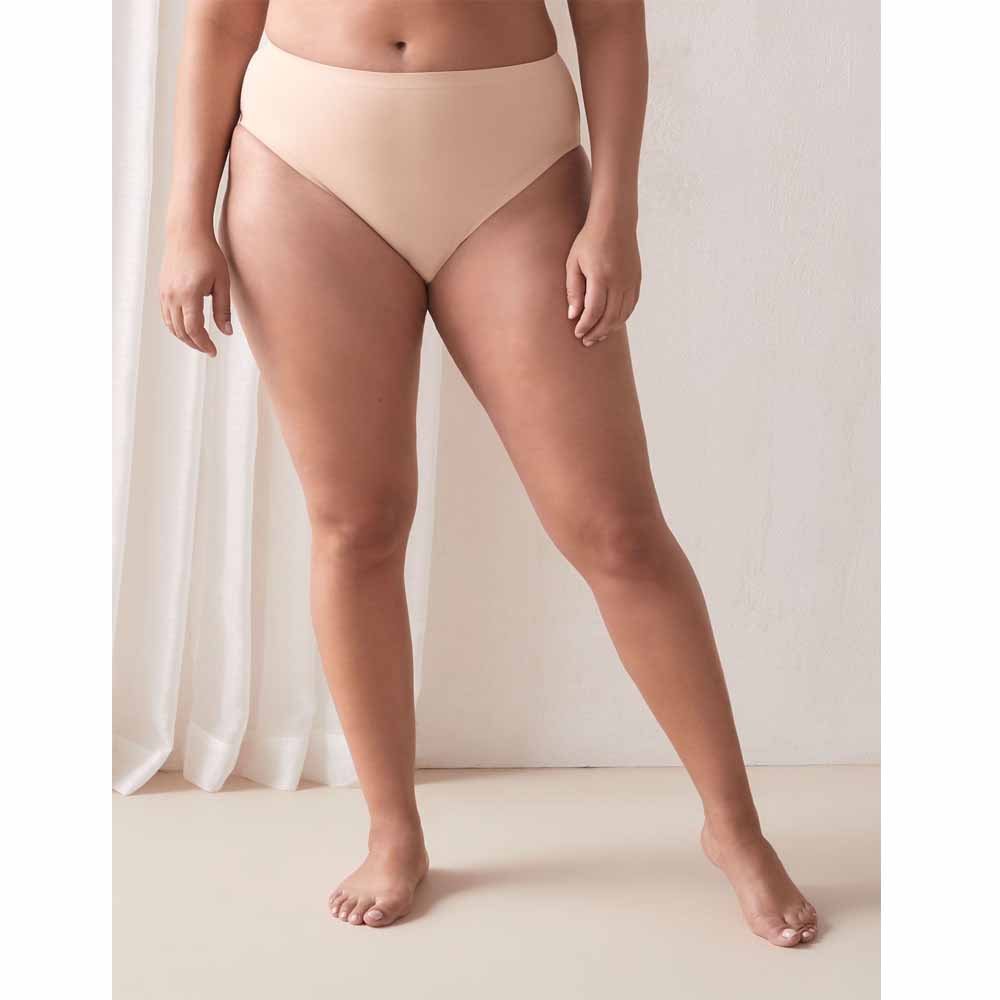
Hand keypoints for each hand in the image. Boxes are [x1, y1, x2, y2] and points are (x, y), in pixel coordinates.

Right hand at [159, 225, 232, 356]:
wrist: (186, 233)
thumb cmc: (208, 254)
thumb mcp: (222, 282)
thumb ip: (223, 309)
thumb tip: (226, 332)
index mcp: (189, 294)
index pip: (194, 329)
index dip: (204, 344)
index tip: (213, 351)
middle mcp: (173, 295)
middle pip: (181, 331)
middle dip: (195, 343)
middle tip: (209, 349)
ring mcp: (164, 293)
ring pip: (171, 325)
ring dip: (185, 337)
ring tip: (200, 341)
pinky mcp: (162, 289)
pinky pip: (166, 315)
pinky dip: (176, 326)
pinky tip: (187, 329)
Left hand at [565, 218, 640, 347]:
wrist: (615, 222)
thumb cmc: (589, 241)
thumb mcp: (573, 263)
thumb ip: (573, 290)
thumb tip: (573, 315)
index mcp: (601, 276)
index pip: (594, 310)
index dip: (586, 325)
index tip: (577, 333)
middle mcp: (619, 281)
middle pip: (610, 317)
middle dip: (597, 332)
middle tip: (586, 341)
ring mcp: (630, 281)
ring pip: (622, 314)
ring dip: (610, 328)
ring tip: (598, 335)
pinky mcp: (637, 280)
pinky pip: (631, 306)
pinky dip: (621, 318)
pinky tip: (611, 322)